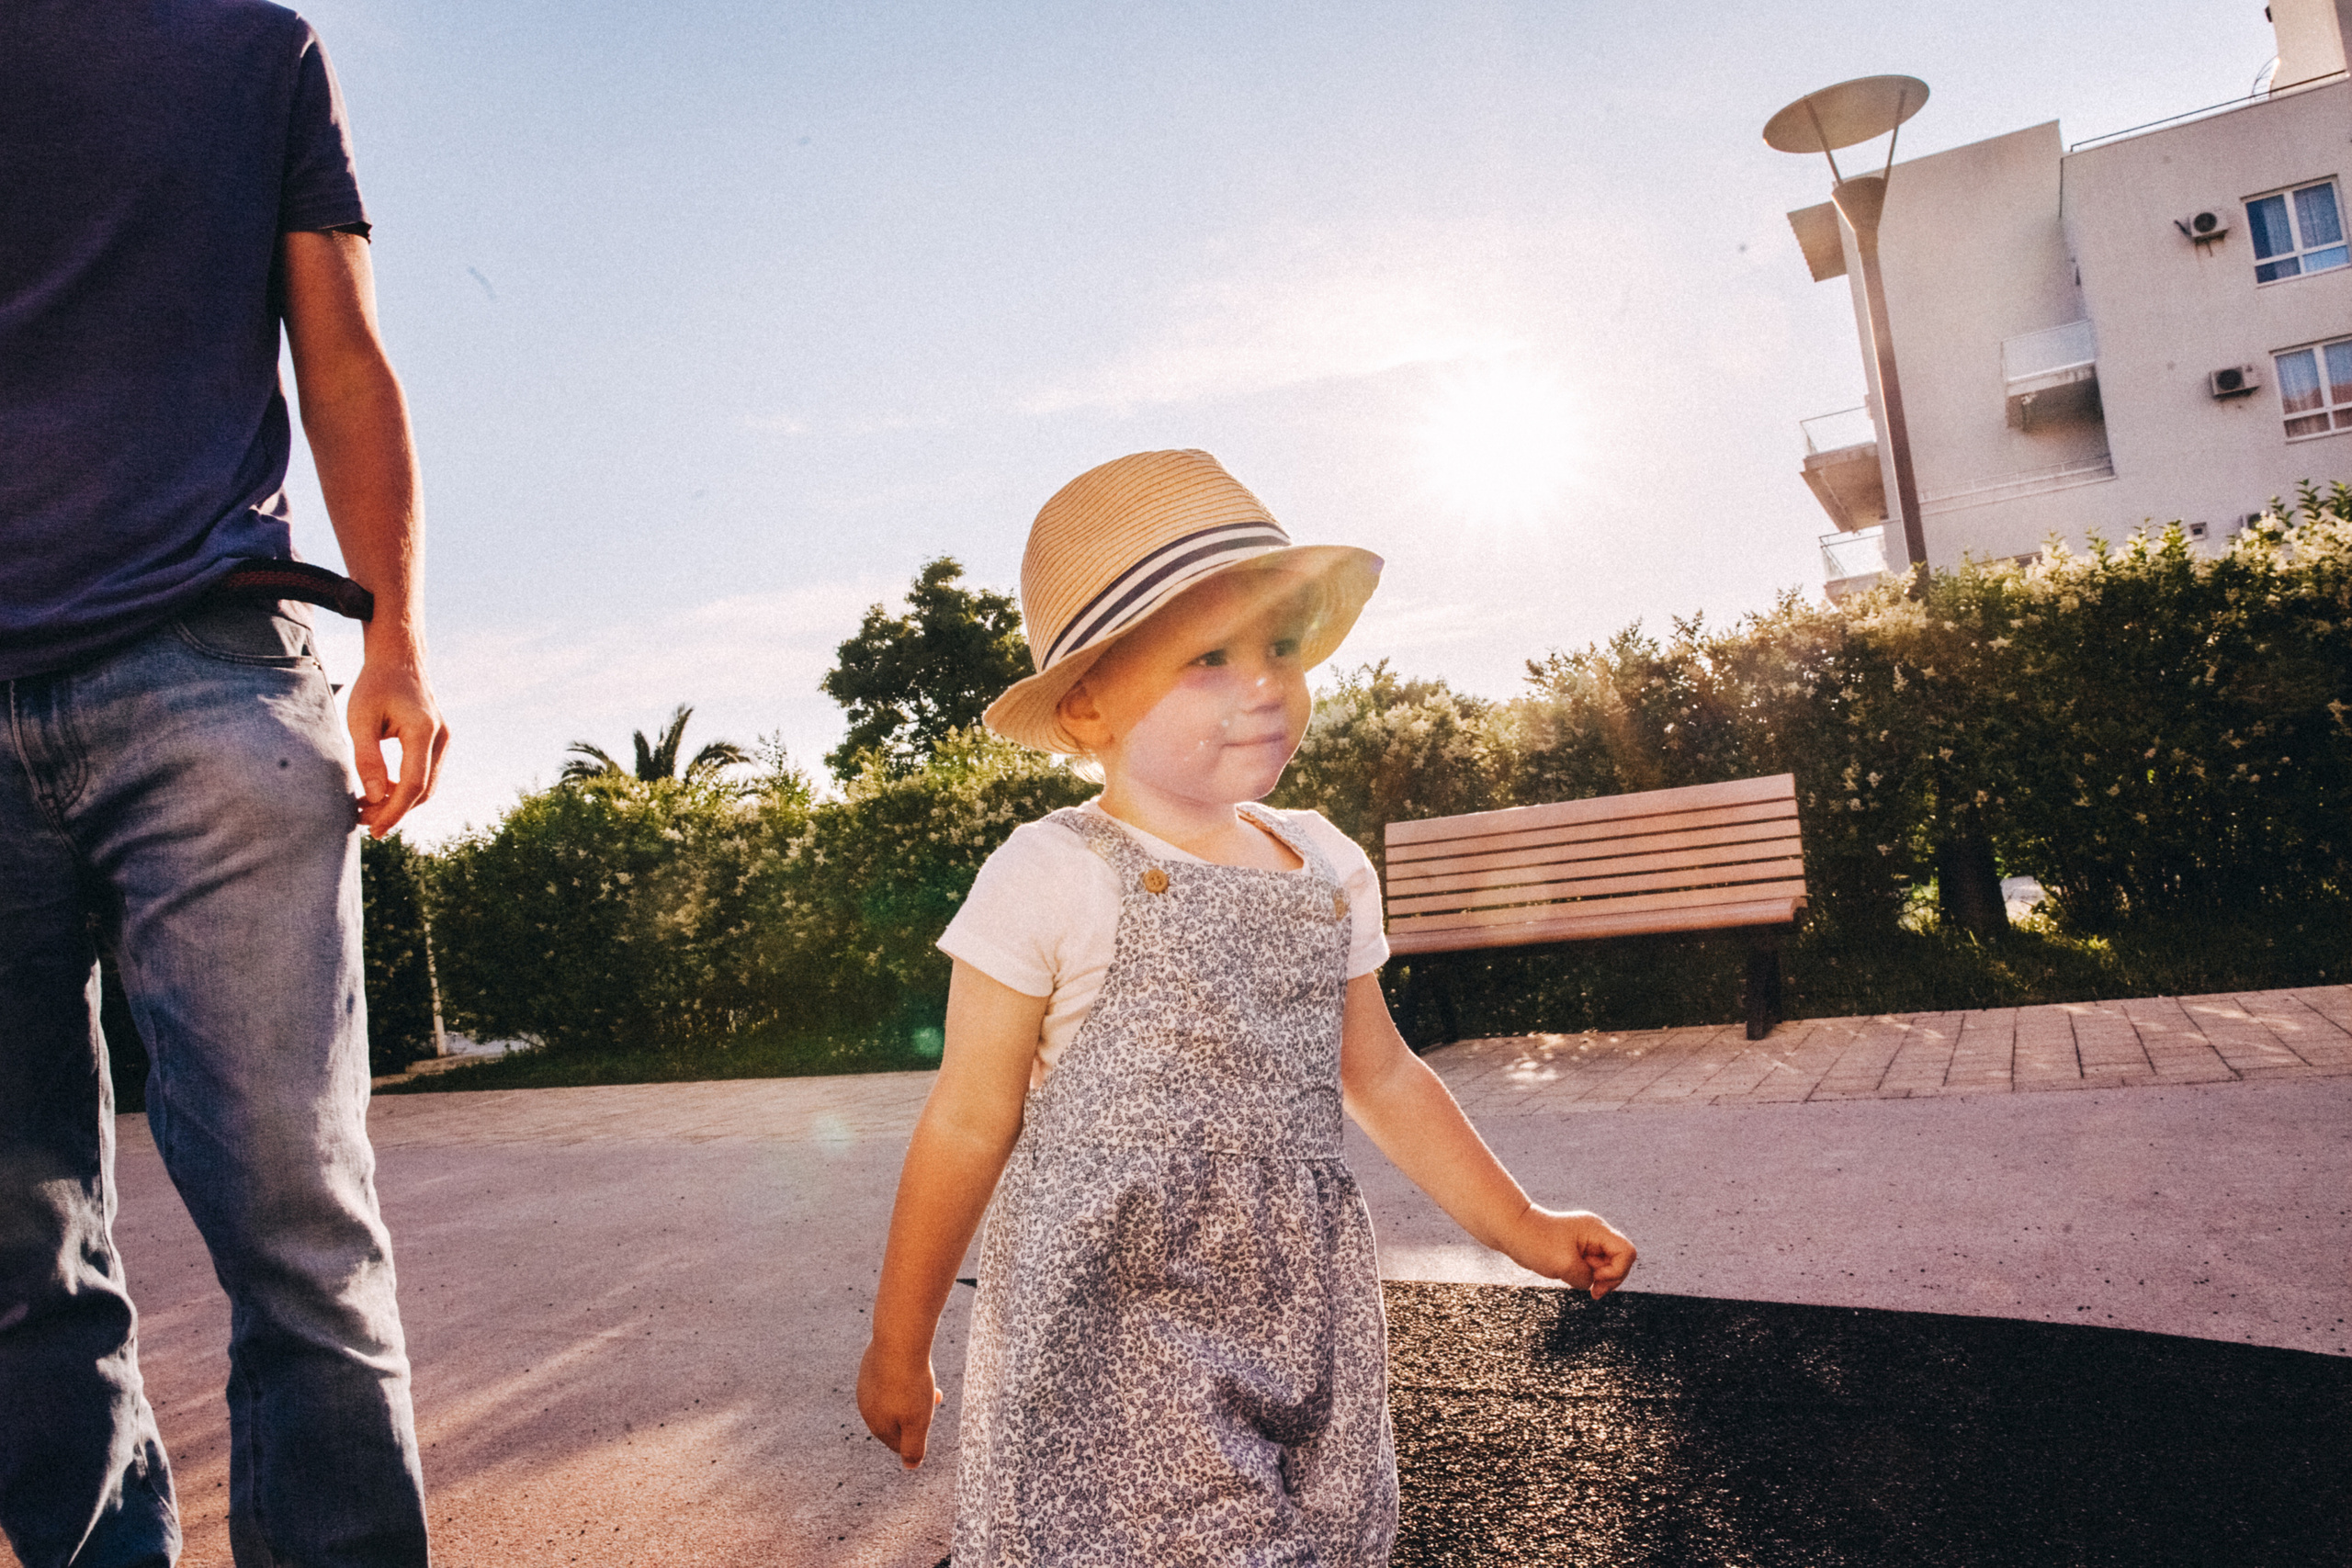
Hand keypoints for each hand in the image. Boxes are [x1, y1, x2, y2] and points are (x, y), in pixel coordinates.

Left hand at [346, 642, 448, 836]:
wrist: (399, 658)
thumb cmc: (375, 685)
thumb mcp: (361, 719)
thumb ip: (367, 759)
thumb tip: (374, 797)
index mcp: (423, 731)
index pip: (413, 785)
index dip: (393, 812)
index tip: (372, 829)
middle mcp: (441, 738)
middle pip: (423, 790)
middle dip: (394, 810)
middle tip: (360, 818)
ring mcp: (443, 740)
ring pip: (427, 785)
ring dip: (399, 801)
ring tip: (367, 806)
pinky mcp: (437, 740)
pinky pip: (425, 773)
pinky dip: (405, 788)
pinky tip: (381, 788)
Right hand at [857, 1339, 942, 1468]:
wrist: (898, 1341)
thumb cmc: (910, 1385)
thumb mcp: (917, 1423)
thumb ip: (913, 1448)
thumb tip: (910, 1467)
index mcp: (876, 1425)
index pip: (897, 1444)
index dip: (917, 1435)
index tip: (928, 1417)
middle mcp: (865, 1406)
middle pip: (896, 1419)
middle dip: (916, 1413)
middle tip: (935, 1397)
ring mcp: (865, 1385)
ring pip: (893, 1397)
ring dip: (912, 1395)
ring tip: (929, 1382)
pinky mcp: (870, 1365)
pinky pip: (889, 1378)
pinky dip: (903, 1377)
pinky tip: (913, 1366)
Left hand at [1506, 1207, 1637, 1298]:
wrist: (1512, 1231)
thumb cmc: (1536, 1243)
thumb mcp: (1564, 1265)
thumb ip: (1586, 1278)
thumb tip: (1591, 1283)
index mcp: (1596, 1230)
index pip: (1627, 1252)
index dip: (1617, 1271)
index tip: (1595, 1277)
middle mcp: (1596, 1234)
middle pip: (1621, 1261)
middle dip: (1609, 1279)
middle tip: (1591, 1289)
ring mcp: (1587, 1242)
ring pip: (1607, 1267)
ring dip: (1595, 1279)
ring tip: (1573, 1276)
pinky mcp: (1578, 1250)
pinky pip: (1592, 1268)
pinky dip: (1585, 1276)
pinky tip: (1569, 1275)